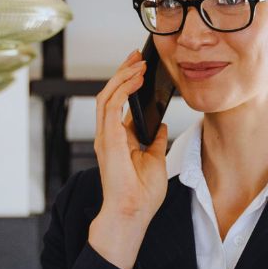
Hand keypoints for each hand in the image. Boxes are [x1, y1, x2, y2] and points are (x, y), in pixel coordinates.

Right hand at [93, 49, 168, 225]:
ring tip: (138, 63)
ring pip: (107, 96)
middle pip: (111, 94)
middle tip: (137, 56)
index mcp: (119, 139)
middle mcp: (108, 135)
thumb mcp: (156, 159)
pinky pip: (112, 105)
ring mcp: (105, 137)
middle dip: (122, 72)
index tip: (140, 68)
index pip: (119, 103)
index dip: (128, 83)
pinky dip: (123, 89)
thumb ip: (155, 140)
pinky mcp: (108, 139)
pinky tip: (136, 78)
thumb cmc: (141, 194)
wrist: (133, 212)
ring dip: (122, 76)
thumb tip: (162, 125)